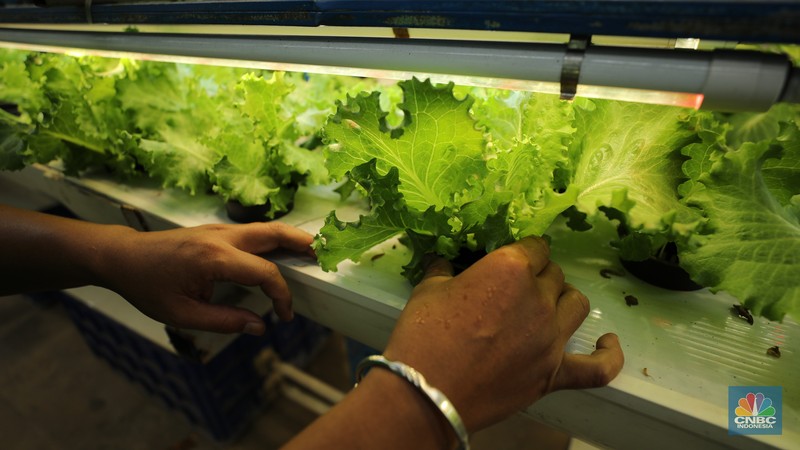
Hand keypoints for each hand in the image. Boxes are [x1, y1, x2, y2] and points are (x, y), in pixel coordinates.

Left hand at [97, 222, 314, 334]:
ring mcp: (219, 230)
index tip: (285, 316)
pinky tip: (282, 249)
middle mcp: (222, 238)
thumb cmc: (148, 287)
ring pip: (266, 228)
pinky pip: (253, 231)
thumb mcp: (182, 314)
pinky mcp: (216, 231)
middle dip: (302, 244)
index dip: (282, 296)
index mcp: (215, 258)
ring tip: (313, 249)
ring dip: (291, 237)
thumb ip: (224, 321)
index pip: (265, 273)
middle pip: (274, 233)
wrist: (123, 257)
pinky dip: (274, 238)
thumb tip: (259, 326)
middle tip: (326, 256)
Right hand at [383, 236, 623, 431]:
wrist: (426, 393)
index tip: (513, 259)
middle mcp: (538, 298)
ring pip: (577, 304)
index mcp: (509, 268)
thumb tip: (444, 261)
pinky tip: (608, 343)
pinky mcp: (554, 374)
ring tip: (546, 305)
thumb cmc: (422, 336)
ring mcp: (551, 338)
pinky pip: (598, 367)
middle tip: (515, 288)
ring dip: (563, 300)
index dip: (523, 252)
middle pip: (554, 275)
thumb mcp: (427, 290)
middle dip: (538, 276)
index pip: (534, 247)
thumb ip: (444, 270)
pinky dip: (609, 355)